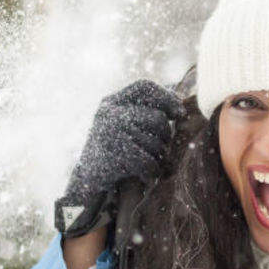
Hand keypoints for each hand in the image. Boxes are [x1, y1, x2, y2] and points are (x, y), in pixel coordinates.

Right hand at [54, 80, 187, 237]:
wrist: (88, 181)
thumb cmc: (115, 150)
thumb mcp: (123, 123)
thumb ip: (144, 110)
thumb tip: (181, 106)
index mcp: (112, 102)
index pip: (144, 87)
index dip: (166, 97)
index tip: (179, 113)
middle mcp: (108, 113)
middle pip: (158, 118)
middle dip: (165, 137)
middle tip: (159, 148)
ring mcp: (110, 134)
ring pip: (156, 143)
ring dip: (158, 156)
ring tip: (147, 161)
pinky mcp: (113, 156)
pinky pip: (149, 162)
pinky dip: (152, 171)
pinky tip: (144, 174)